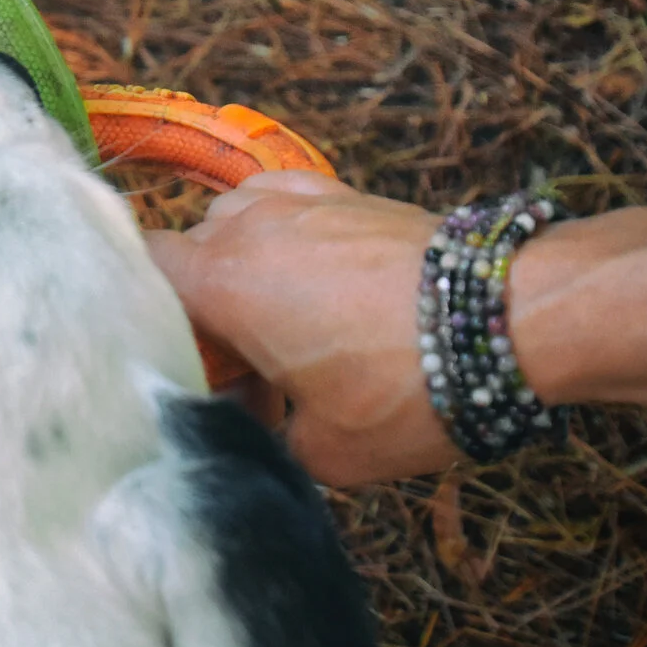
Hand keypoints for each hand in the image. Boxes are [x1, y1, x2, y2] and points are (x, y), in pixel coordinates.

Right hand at [148, 170, 458, 485]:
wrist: (509, 316)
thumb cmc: (408, 385)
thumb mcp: (326, 452)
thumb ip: (265, 436)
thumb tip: (256, 426)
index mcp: (221, 284)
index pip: (137, 266)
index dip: (138, 307)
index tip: (172, 355)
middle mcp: (247, 228)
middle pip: (190, 252)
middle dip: (203, 304)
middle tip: (246, 368)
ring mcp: (297, 202)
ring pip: (235, 223)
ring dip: (243, 265)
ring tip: (285, 322)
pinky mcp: (345, 193)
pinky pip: (283, 203)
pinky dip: (282, 233)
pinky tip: (313, 273)